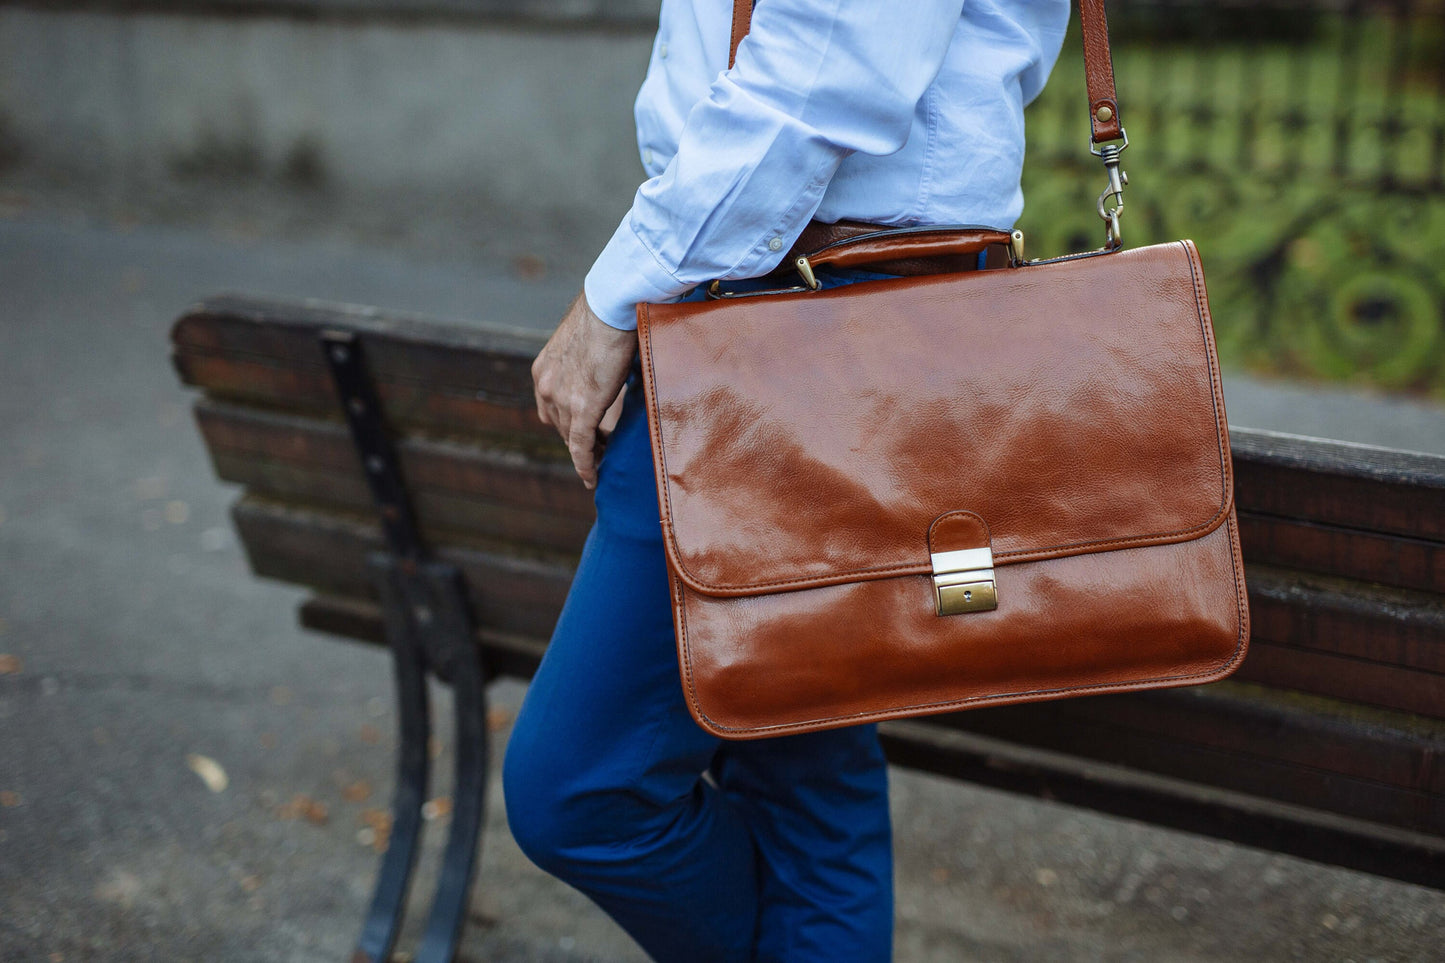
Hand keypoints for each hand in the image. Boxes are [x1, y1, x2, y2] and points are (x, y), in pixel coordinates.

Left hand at [532, 292, 638, 489]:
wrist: (612, 306)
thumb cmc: (607, 314)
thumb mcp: (587, 340)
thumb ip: (588, 359)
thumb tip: (605, 364)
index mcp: (543, 369)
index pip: (549, 407)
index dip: (564, 422)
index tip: (580, 431)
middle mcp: (546, 386)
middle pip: (559, 424)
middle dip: (577, 437)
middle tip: (598, 447)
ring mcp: (562, 399)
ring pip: (571, 437)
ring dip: (587, 450)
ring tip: (604, 460)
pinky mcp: (583, 408)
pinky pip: (581, 445)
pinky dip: (586, 464)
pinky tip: (592, 477)